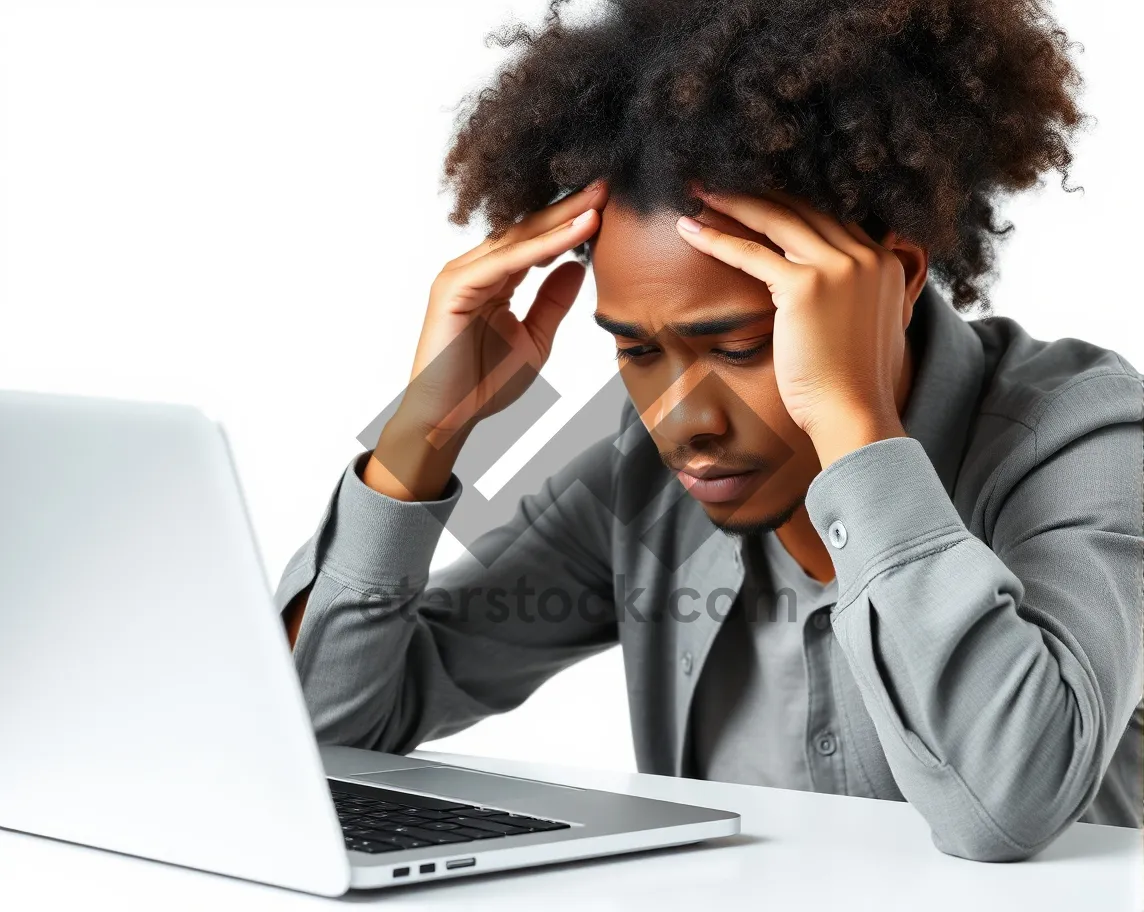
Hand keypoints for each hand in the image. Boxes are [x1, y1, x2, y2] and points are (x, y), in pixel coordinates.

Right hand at [402, 179, 606, 442]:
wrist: (448, 419)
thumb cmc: (483, 384)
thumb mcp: (534, 338)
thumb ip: (552, 302)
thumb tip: (578, 266)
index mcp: (491, 278)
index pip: (535, 241)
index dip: (569, 223)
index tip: (606, 206)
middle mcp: (474, 269)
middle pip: (527, 230)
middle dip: (569, 207)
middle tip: (607, 184)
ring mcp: (461, 274)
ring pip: (518, 239)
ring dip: (561, 218)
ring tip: (598, 199)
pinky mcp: (455, 287)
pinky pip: (508, 261)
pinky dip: (544, 246)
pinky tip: (575, 233)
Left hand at [675, 186, 909, 467]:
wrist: (853, 414)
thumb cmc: (850, 383)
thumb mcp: (863, 326)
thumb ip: (853, 298)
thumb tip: (827, 297)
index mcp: (884, 262)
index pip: (829, 218)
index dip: (788, 204)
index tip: (756, 196)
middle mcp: (866, 256)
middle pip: (803, 209)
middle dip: (757, 193)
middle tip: (720, 184)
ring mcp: (838, 267)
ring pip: (775, 220)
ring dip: (732, 203)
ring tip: (700, 195)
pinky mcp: (806, 285)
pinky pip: (751, 254)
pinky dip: (717, 239)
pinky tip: (690, 230)